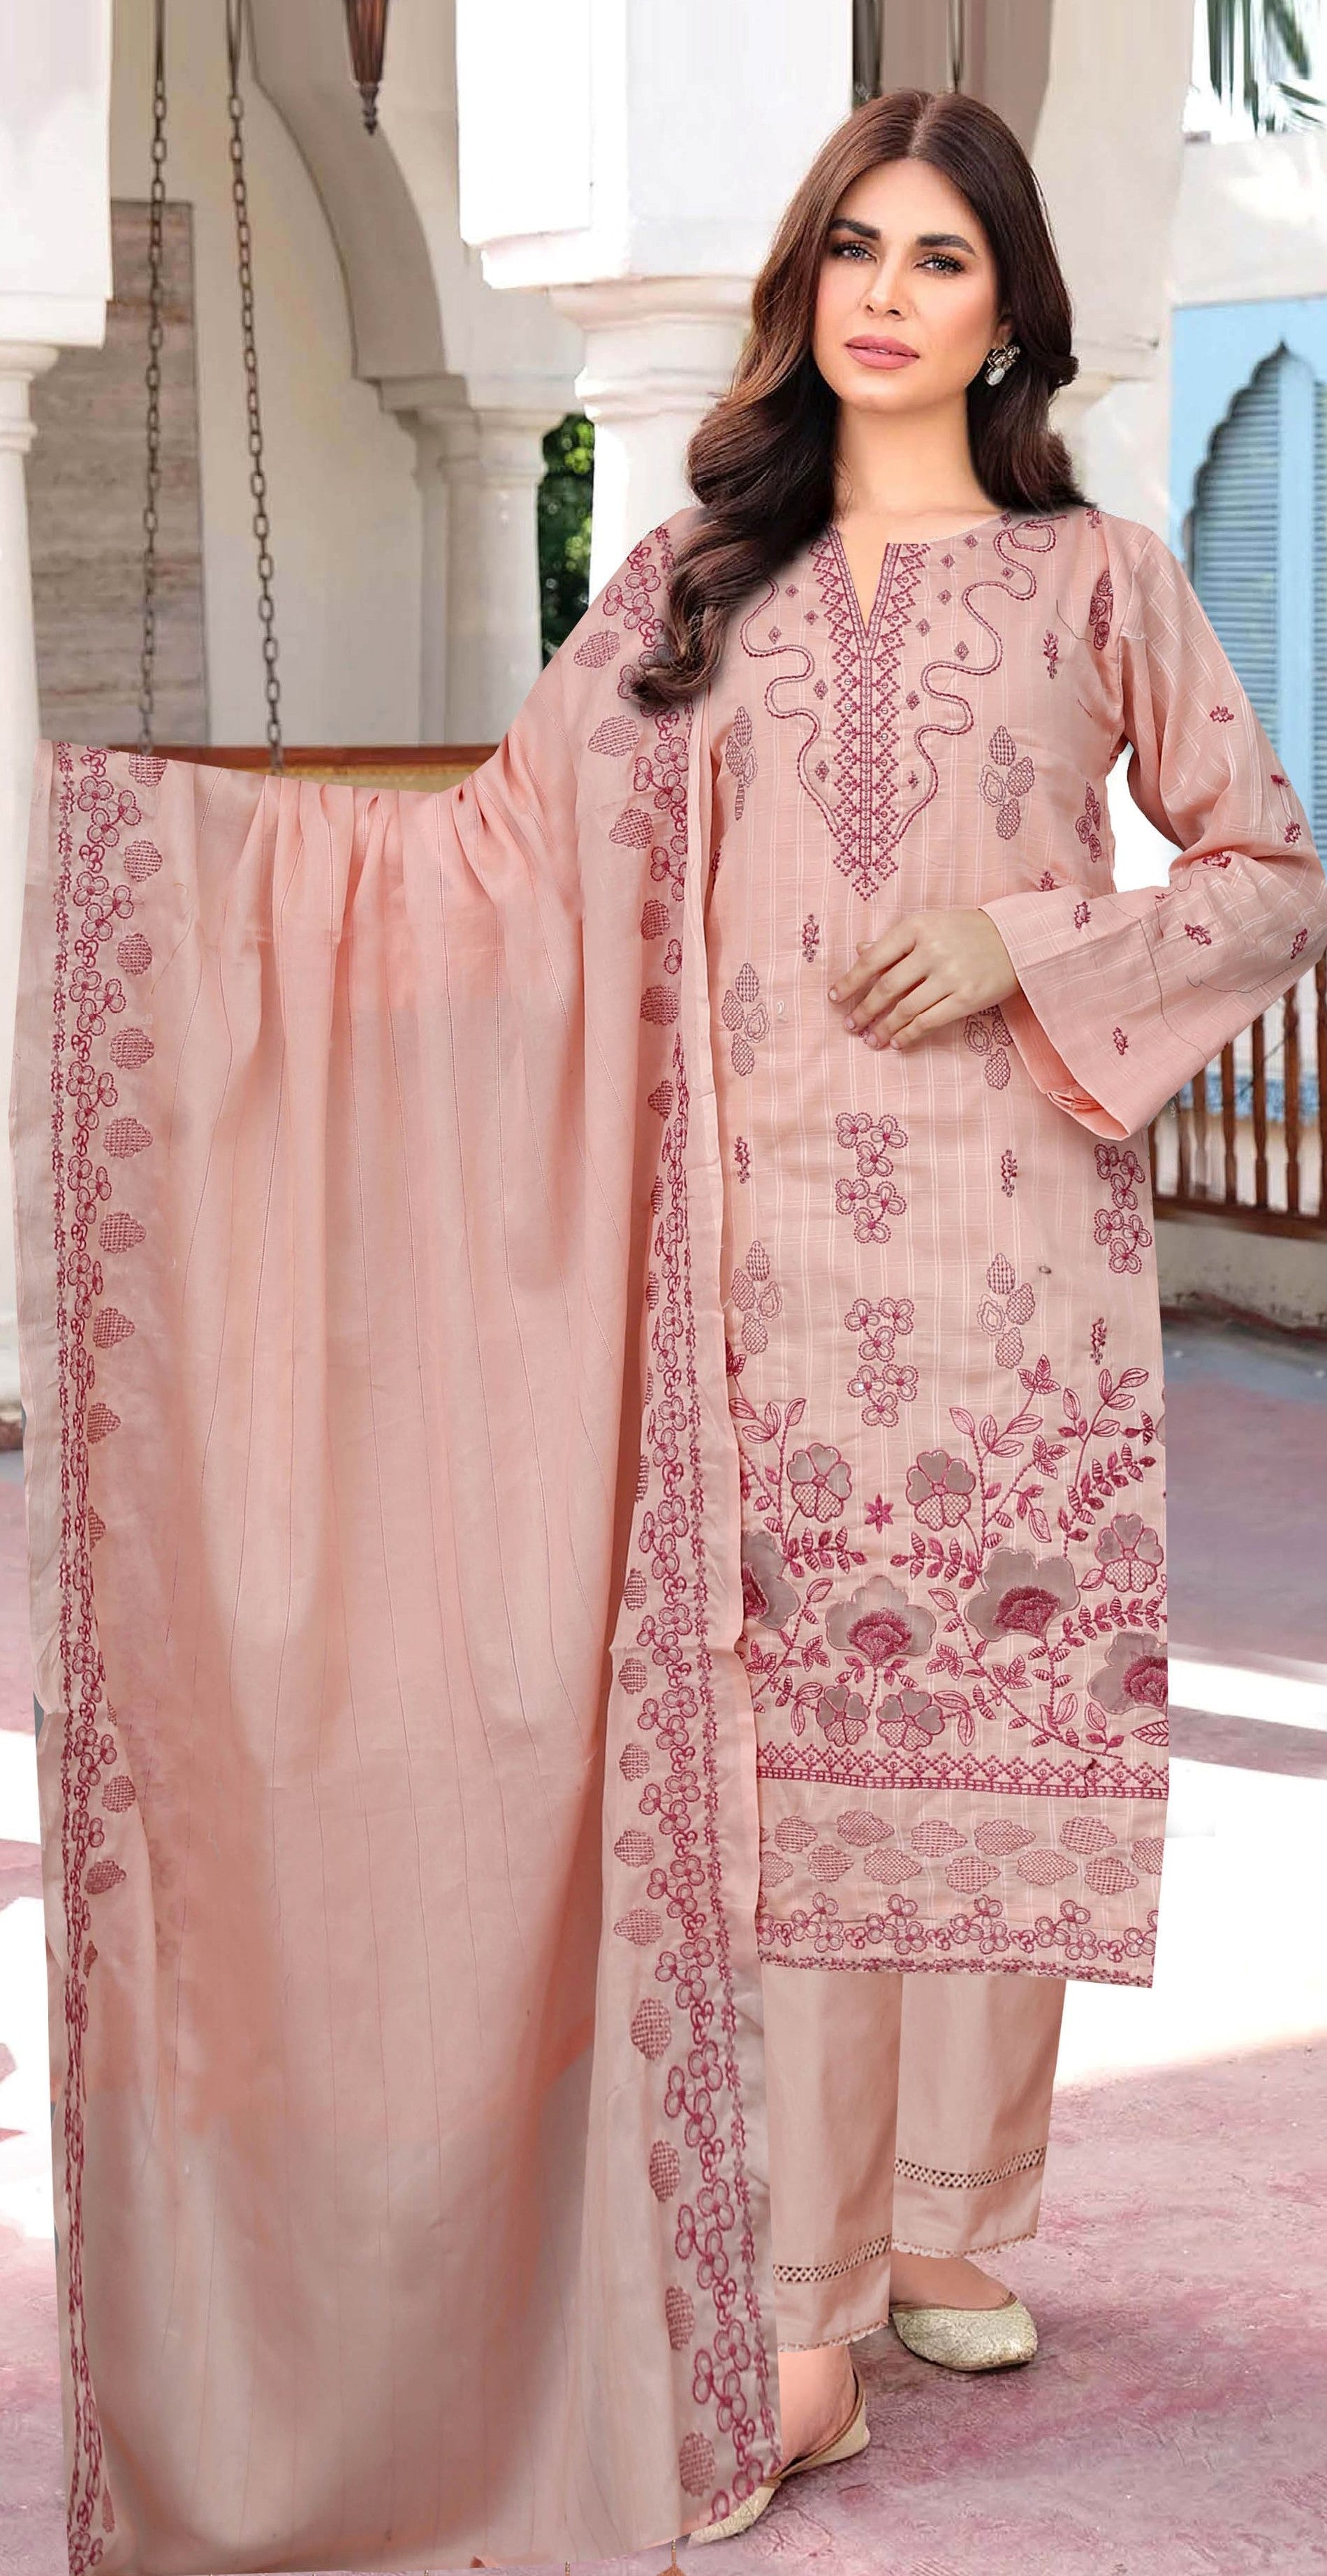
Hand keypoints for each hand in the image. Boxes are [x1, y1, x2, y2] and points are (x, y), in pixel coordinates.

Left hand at [828, 906, 1019, 1050]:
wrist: (1017, 939)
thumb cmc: (967, 931)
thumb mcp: (929, 926)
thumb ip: (896, 942)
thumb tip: (859, 950)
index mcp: (917, 928)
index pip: (873, 958)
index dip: (851, 981)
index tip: (835, 997)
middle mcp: (931, 951)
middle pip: (887, 987)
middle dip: (864, 1010)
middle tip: (850, 1026)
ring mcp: (949, 975)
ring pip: (906, 1009)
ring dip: (884, 1028)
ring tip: (870, 1040)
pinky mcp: (966, 998)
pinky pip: (929, 1021)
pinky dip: (909, 1034)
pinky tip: (896, 1042)